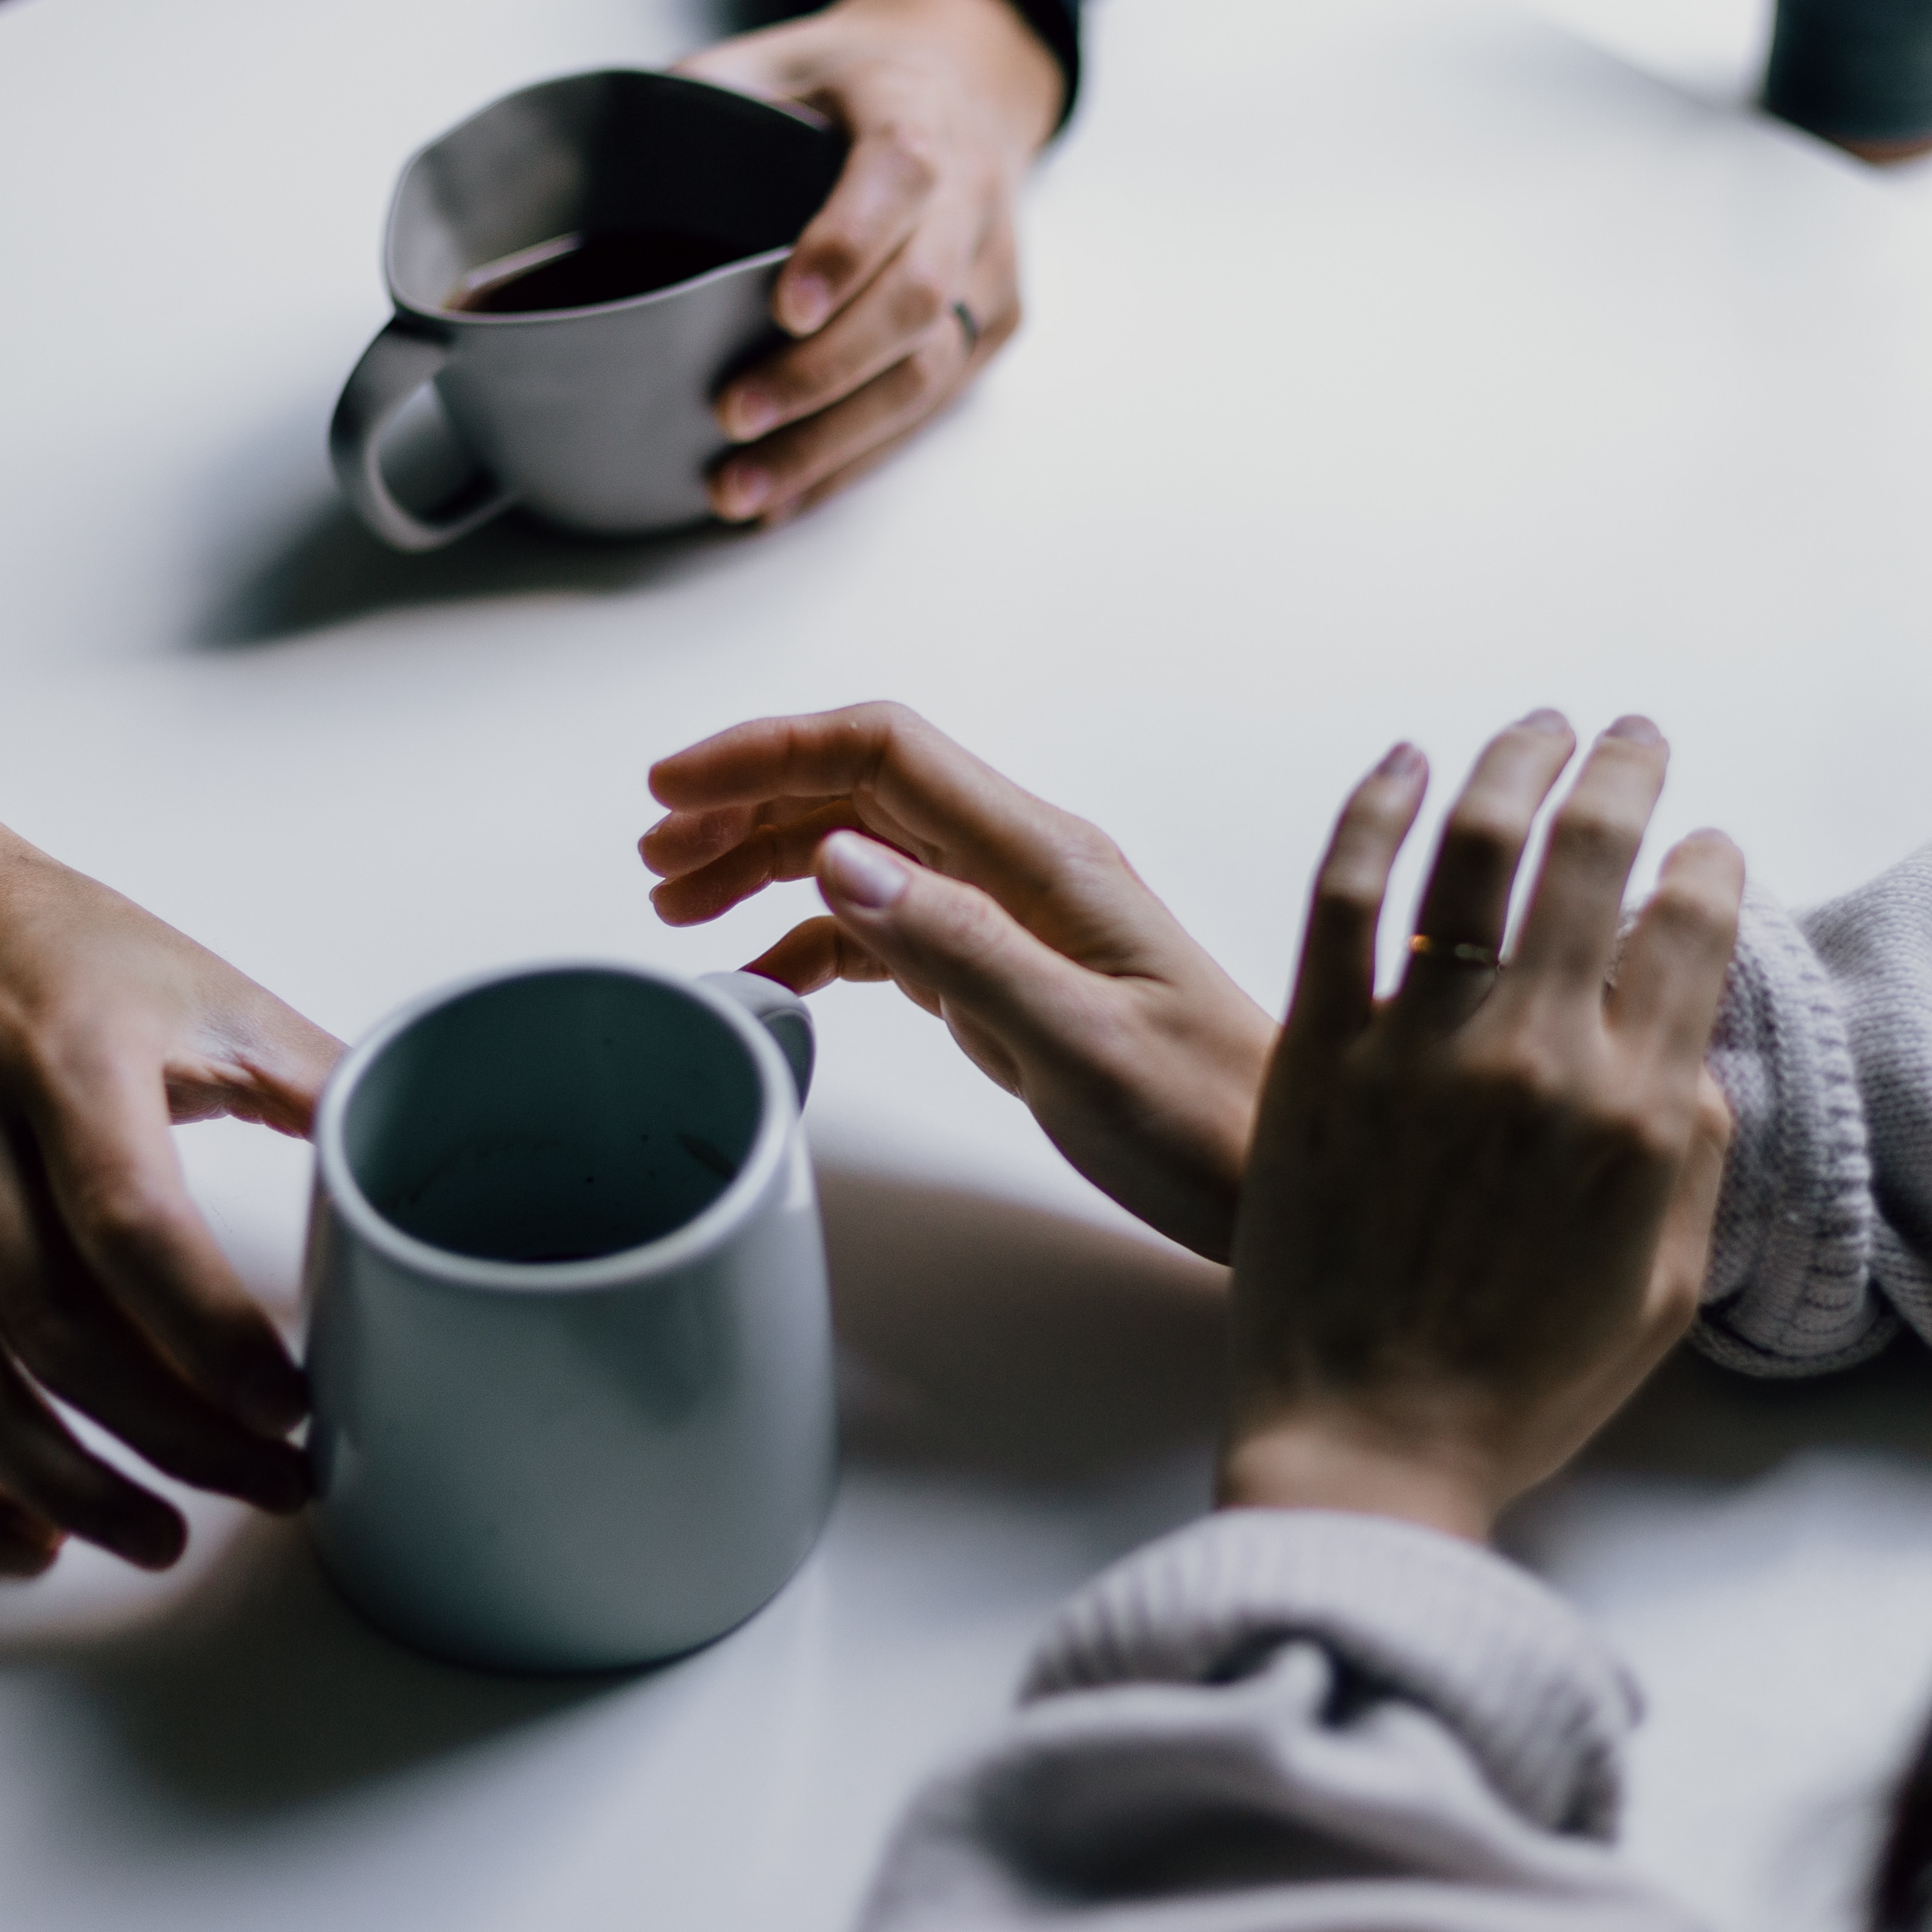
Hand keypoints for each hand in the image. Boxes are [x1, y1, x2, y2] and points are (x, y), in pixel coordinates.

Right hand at [0, 757, 340, 1567]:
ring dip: (63, 1481)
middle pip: (57, 1329)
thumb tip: (427, 1149)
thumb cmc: (62, 949)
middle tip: (279, 1484)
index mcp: (67, 1067)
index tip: (296, 1404)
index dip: (213, 1334)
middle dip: (176, 1433)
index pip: (132, 1228)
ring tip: (164, 1536)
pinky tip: (28, 1528)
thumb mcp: (207, 985)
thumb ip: (317, 1076)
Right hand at [642, 704, 1271, 1259]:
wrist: (1275, 1179)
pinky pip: (893, 928)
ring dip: (770, 864)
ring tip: (684, 908)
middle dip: (749, 805)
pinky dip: (818, 940)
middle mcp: (1027, 868)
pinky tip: (769, 979)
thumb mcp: (1078, 1045)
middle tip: (655, 860)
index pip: (883, 753)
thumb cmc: (1202, 1120)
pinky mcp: (1009, 973)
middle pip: (861, 790)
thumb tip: (840, 859)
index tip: (670, 787)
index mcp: (1045, 859)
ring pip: (866, 852)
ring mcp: (1016, 918)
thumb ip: (960, 949)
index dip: (768, 752)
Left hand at [675, 0, 1064, 526]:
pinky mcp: (993, 327)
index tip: (781, 308)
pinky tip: (789, 496)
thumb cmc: (855, 80)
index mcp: (916, 116)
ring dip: (834, 442)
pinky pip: (931, 409)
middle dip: (822, 372)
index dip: (846, 247)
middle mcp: (971, 199)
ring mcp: (991, 272)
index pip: (899, 179)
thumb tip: (604, 158)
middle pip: (916, 300)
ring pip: (929, 374)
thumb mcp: (782, 52)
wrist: (970, 81)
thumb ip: (708, 91)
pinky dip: (856, 459)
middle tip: (733, 415)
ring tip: (746, 488)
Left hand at [1220, 714, 1742, 1543]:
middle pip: (1594, 858)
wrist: (1369, 1447)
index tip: (1706, 844)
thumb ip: (1692, 1152)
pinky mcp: (1317, 1050)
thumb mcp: (1664, 1285)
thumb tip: (1693, 1039)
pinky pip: (1343, 894)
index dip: (1708, 866)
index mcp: (1637, 1114)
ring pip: (1475, 849)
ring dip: (1517, 763)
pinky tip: (1405, 762)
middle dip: (1626, 774)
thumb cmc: (1521, 1385)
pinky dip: (1376, 809)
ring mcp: (1420, 1045)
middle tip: (1631, 736)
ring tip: (1538, 727)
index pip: (1694, 933)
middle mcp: (1538, 1057)